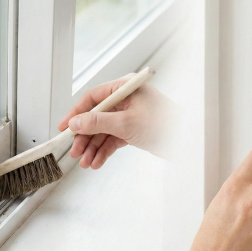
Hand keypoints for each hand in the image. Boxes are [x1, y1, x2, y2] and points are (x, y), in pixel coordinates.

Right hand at [57, 74, 174, 168]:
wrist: (187, 141)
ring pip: (103, 131)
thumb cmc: (165, 124)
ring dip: (93, 147)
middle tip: (74, 151)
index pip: (92, 98)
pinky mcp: (133, 130)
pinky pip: (113, 140)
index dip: (76, 113)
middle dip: (84, 136)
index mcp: (124, 88)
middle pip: (96, 117)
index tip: (64, 128)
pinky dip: (104, 151)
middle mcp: (126, 100)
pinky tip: (96, 162)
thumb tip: (76, 122)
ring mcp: (129, 115)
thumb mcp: (125, 123)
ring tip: (85, 162)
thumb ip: (97, 122)